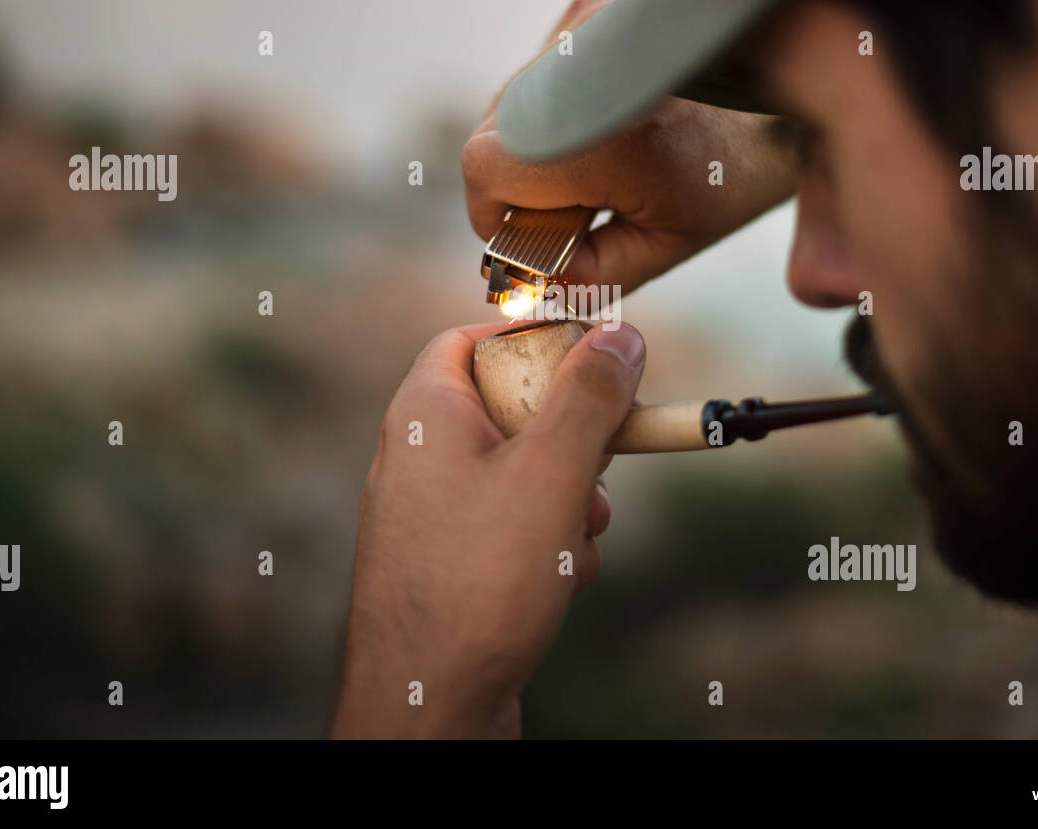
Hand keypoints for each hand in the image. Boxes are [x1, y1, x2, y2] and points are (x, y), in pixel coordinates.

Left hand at [331, 320, 646, 737]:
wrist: (428, 704)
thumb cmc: (479, 583)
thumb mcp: (552, 473)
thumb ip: (589, 397)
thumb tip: (620, 335)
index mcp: (425, 413)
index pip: (474, 338)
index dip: (538, 341)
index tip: (593, 361)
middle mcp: (417, 455)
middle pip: (509, 405)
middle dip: (570, 436)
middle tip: (600, 463)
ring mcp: (430, 512)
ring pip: (520, 471)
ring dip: (568, 496)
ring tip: (577, 537)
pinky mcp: (448, 562)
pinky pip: (509, 524)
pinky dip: (547, 540)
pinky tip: (559, 578)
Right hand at [462, 0, 798, 294]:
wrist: (793, 89)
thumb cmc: (733, 175)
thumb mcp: (665, 244)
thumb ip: (589, 272)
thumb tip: (529, 282)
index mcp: (603, 136)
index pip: (487, 168)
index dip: (493, 213)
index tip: (524, 240)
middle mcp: (585, 63)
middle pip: (494, 134)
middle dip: (519, 183)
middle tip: (571, 209)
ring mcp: (586, 20)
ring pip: (511, 99)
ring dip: (535, 142)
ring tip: (599, 164)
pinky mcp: (591, 0)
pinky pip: (538, 68)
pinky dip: (555, 104)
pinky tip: (607, 120)